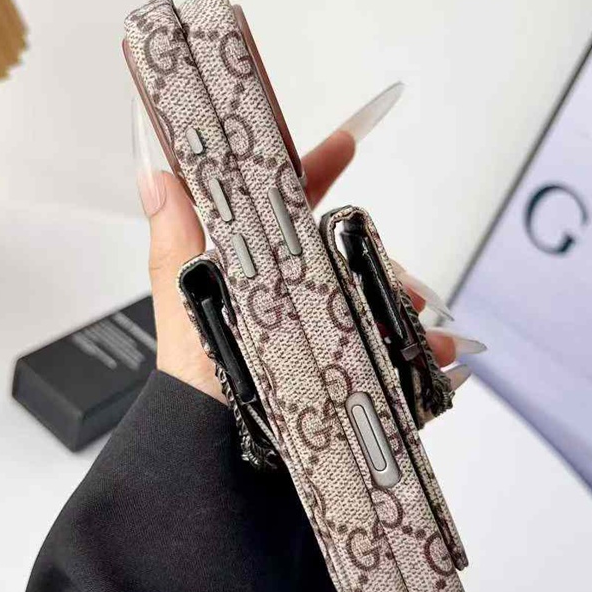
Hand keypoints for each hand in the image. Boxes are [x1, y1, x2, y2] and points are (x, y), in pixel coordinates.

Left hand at [133, 83, 485, 402]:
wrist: (216, 449)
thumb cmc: (197, 376)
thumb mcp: (184, 302)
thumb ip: (174, 241)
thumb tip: (157, 175)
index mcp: (256, 266)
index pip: (287, 207)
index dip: (315, 171)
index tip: (345, 142)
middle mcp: (291, 290)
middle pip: (343, 253)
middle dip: (378, 259)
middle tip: (402, 278)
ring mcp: (320, 325)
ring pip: (372, 296)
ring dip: (402, 306)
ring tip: (423, 326)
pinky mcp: (342, 361)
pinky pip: (387, 344)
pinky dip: (417, 349)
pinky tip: (434, 357)